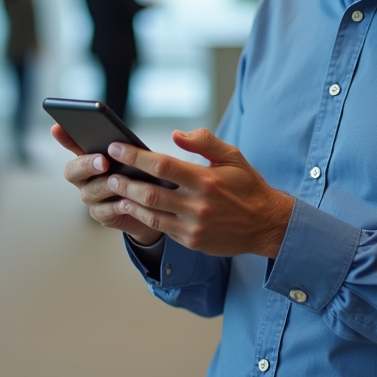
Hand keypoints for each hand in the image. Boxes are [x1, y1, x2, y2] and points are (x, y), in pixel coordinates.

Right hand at [54, 124, 161, 244]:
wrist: (152, 204)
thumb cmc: (140, 174)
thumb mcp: (132, 157)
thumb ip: (122, 148)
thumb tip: (118, 139)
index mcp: (88, 159)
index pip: (71, 145)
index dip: (63, 137)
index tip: (58, 127)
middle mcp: (84, 180)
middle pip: (72, 172)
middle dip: (87, 165)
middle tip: (103, 161)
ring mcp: (91, 199)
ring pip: (92, 191)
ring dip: (107, 185)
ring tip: (121, 179)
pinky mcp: (103, 216)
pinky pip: (106, 211)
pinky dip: (117, 205)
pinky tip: (128, 201)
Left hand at [103, 129, 294, 257]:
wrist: (266, 224)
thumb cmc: (247, 185)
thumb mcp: (232, 156)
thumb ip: (204, 141)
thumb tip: (176, 135)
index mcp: (205, 179)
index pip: (162, 165)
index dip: (135, 156)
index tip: (116, 148)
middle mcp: (198, 205)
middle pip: (149, 193)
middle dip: (125, 182)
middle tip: (109, 173)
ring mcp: (194, 226)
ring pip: (151, 215)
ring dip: (129, 203)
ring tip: (116, 191)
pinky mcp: (192, 241)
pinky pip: (163, 229)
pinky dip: (146, 218)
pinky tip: (134, 208)